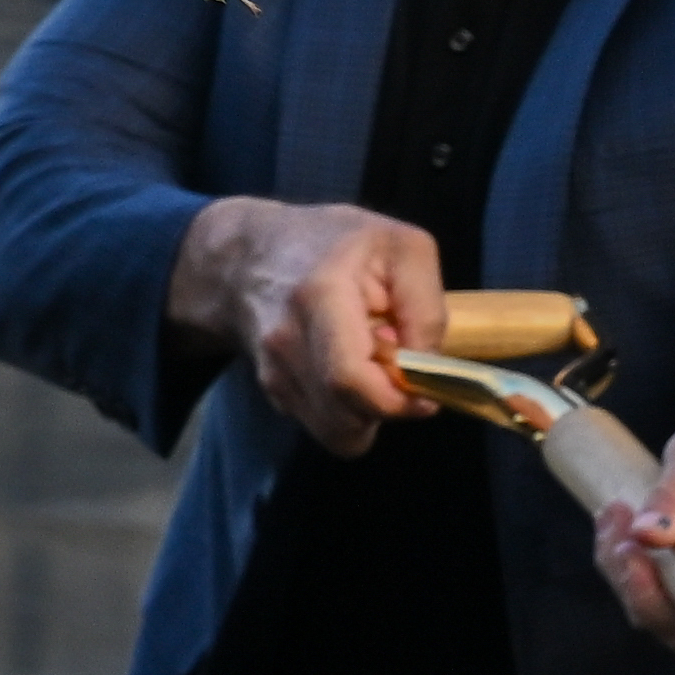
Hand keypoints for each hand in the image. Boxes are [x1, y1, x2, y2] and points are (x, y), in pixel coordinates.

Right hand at [174, 196, 441, 451]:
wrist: (246, 254)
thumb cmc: (336, 242)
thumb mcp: (404, 248)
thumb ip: (426, 306)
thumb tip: (429, 366)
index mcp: (320, 298)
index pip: (350, 380)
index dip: (396, 402)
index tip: (426, 394)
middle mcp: (286, 341)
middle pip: (342, 420)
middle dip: (386, 412)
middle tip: (402, 376)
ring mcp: (271, 370)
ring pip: (333, 432)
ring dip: (367, 415)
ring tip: (374, 369)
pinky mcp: (271, 388)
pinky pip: (320, 422)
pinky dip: (346, 411)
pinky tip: (348, 370)